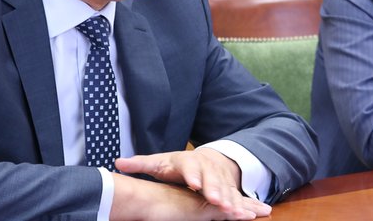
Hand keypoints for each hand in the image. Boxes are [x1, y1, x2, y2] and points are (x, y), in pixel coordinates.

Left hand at [115, 148, 270, 218]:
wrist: (208, 159)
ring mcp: (220, 179)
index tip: (193, 183)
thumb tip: (117, 163)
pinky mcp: (230, 189)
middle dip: (215, 189)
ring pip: (227, 189)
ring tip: (234, 211)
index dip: (192, 176)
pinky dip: (246, 205)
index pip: (190, 167)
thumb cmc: (179, 165)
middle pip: (211, 179)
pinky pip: (238, 197)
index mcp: (189, 162)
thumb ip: (140, 164)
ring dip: (232, 200)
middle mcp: (207, 169)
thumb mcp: (159, 162)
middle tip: (216, 200)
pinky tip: (254, 214)